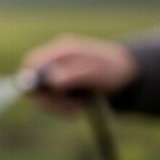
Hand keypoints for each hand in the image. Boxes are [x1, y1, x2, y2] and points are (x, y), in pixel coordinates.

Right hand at [21, 34, 138, 113]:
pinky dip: (62, 107)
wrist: (129, 73)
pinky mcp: (61, 83)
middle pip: (33, 81)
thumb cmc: (115, 70)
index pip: (31, 63)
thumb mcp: (97, 73)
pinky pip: (51, 99)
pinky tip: (77, 107)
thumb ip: (74, 75)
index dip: (30, 82)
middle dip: (48, 99)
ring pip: (42, 94)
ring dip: (57, 106)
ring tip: (78, 108)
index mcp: (62, 50)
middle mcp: (55, 60)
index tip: (42, 99)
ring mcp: (57, 71)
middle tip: (70, 108)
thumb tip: (52, 81)